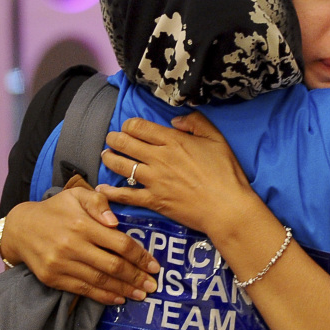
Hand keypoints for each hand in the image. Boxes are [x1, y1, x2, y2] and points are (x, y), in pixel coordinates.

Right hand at [0, 176, 158, 303]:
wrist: (19, 228)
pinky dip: (103, 296)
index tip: (154, 265)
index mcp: (82, 224)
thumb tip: (115, 222)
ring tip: (141, 294)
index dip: (140, 256)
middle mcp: (72, 246)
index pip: (119, 243)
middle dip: (136, 277)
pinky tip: (118, 298)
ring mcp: (61, 264)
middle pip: (113, 266)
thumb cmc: (55, 210)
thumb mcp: (77, 195)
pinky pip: (83, 290)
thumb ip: (99, 202)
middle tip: (153, 285)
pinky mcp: (53, 278)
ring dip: (124, 290)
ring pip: (100, 281)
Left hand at [96, 112, 261, 238]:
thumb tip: (175, 121)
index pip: (140, 127)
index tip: (127, 127)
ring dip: (109, 159)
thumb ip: (196, 123)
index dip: (128, 125)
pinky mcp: (153, 201)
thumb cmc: (226, 173)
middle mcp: (159, 158)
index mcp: (173, 141)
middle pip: (125, 143)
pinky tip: (102, 189)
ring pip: (122, 166)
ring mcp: (154, 180)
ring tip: (105, 157)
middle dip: (114, 139)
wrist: (227, 208)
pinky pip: (126, 195)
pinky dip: (111, 192)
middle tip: (111, 139)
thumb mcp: (217, 139)